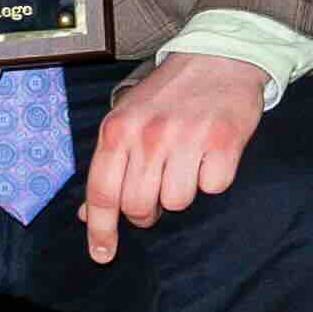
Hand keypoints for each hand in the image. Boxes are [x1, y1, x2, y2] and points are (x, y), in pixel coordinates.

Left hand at [77, 53, 269, 266]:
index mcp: (118, 129)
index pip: (103, 193)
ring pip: (177, 201)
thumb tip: (88, 215)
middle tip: (158, 190)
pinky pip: (213, 187)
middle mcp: (148, 135)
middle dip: (147, 211)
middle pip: (139, 206)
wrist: (220, 56)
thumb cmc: (170, 93)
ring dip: (182, 190)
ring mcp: (187, 138)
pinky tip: (211, 153)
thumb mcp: (126, 119)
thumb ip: (109, 165)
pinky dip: (213, 177)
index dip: (101, 230)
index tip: (103, 256)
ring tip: (187, 162)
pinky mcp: (224, 142)